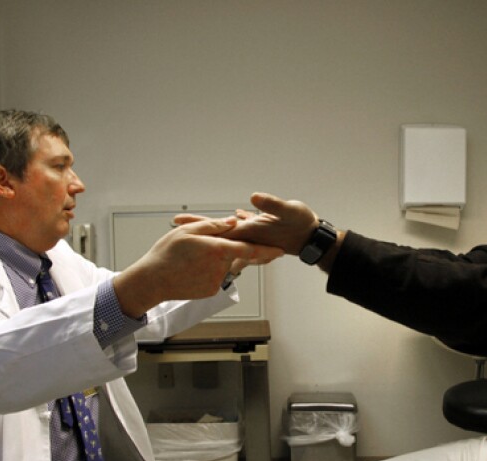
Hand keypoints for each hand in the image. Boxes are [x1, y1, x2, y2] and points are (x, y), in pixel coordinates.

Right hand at [113, 217, 283, 316]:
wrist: (151, 282)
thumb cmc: (166, 254)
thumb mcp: (187, 231)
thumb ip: (213, 225)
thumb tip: (232, 221)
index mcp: (218, 250)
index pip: (250, 249)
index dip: (267, 250)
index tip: (281, 250)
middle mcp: (221, 268)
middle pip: (231, 255)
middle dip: (223, 250)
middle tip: (201, 249)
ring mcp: (216, 282)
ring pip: (222, 266)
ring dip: (213, 261)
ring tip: (189, 259)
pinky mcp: (211, 291)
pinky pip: (215, 276)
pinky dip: (206, 271)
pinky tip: (190, 269)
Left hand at [175, 192, 319, 255]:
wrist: (312, 237)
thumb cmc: (301, 223)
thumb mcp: (288, 210)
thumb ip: (271, 204)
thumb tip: (253, 198)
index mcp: (249, 232)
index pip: (218, 230)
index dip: (198, 227)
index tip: (179, 224)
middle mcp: (247, 236)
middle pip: (215, 233)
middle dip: (196, 229)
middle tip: (175, 223)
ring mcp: (251, 235)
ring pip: (225, 231)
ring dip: (210, 228)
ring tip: (193, 224)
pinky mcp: (258, 230)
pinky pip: (238, 228)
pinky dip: (230, 224)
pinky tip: (227, 219)